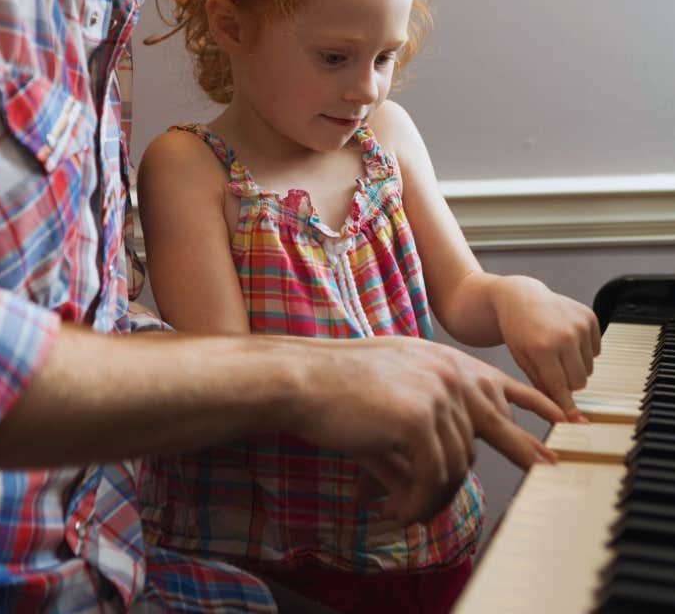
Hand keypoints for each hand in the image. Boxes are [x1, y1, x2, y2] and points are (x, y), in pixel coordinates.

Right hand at [288, 336, 563, 525]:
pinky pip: (433, 478)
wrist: (304, 378)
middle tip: (550, 472)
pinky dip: (417, 502)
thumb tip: (438, 480)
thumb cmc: (338, 387)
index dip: (535, 404)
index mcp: (442, 361)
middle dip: (527, 452)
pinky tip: (394, 508)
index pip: (500, 383)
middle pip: (497, 426)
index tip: (566, 420)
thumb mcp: (392, 396)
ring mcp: (436, 394)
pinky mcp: (419, 419)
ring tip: (403, 507)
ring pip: (458, 464)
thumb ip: (427, 429)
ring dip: (433, 494)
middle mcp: (448, 374)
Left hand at [492, 275, 600, 418]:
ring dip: (575, 366)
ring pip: (589, 368)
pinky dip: (584, 351)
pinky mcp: (589, 317)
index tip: (575, 422)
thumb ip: (542, 385)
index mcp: (542, 348)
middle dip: (568, 383)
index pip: (561, 388)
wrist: (520, 296)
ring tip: (557, 352)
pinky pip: (596, 350)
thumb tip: (562, 414)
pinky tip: (566, 340)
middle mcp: (564, 336)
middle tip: (553, 371)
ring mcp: (579, 325)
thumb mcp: (521, 359)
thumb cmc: (517, 330)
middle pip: (580, 382)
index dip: (567, 408)